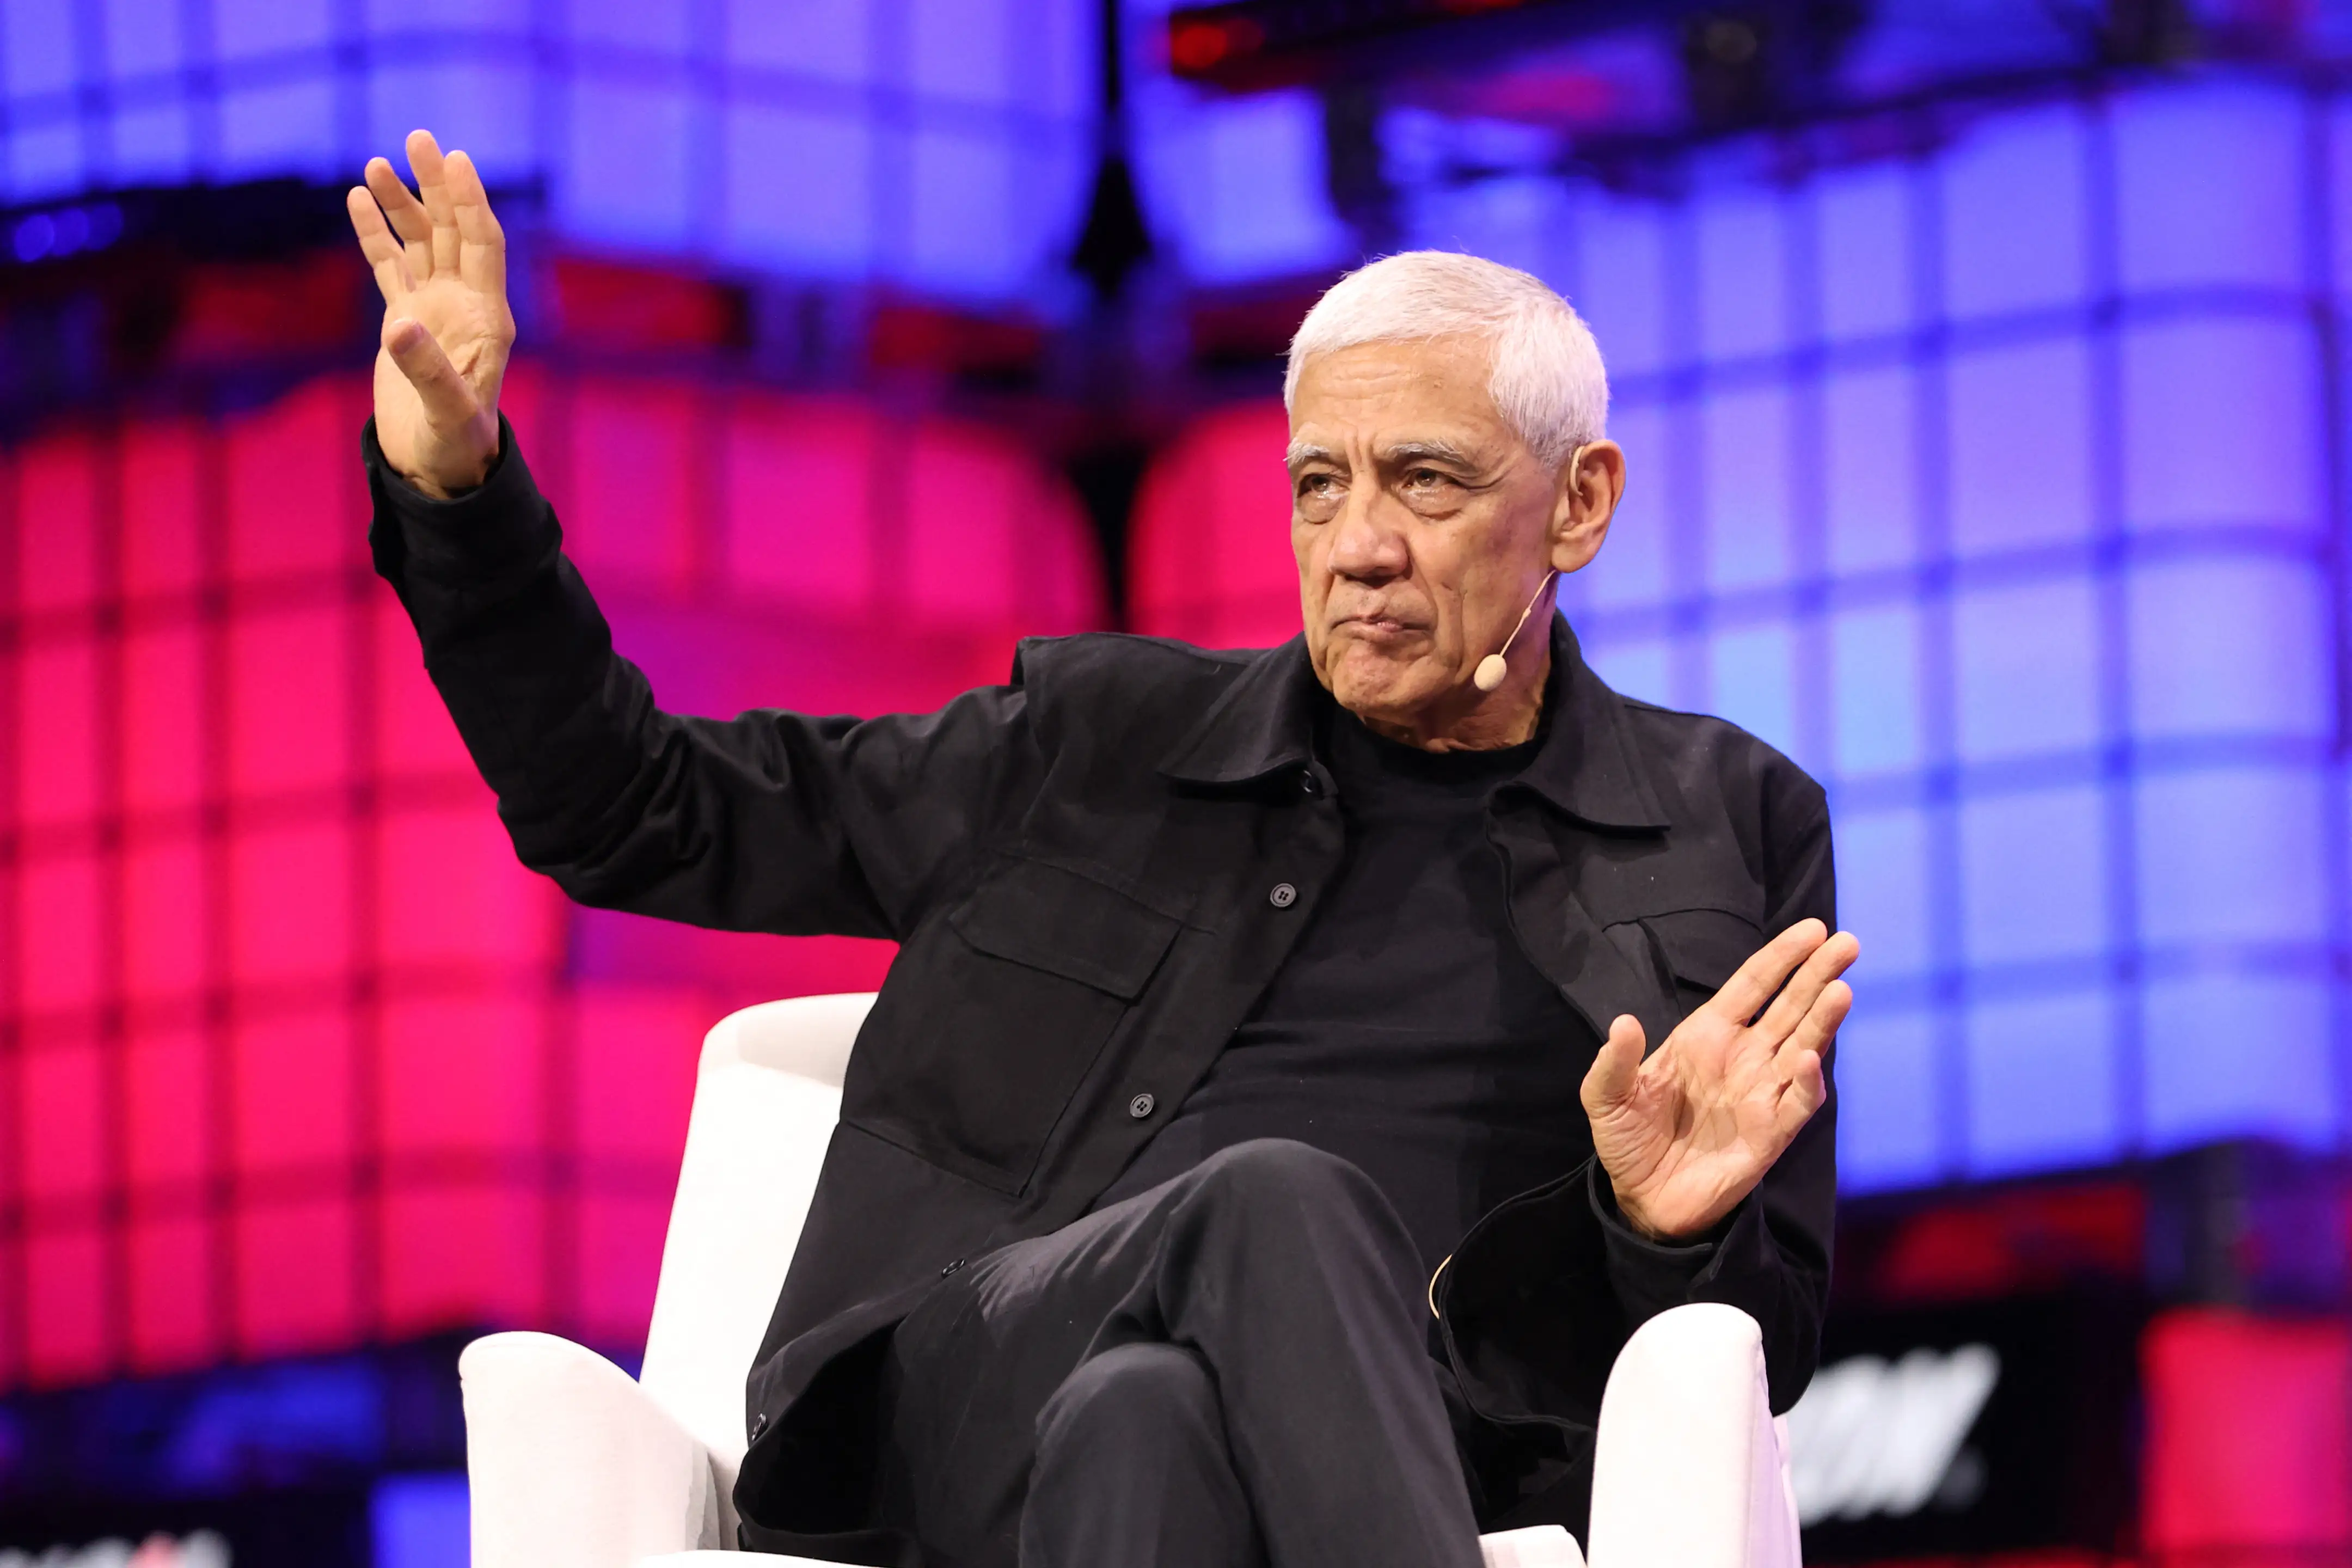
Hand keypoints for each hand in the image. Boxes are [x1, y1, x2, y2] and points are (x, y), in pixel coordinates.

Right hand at [346, 129, 512, 497]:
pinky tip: (359, 199)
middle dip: (437, 187)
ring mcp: (434, 309)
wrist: (440, 468)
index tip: (456, 159)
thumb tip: (399, 327)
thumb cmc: (455, 445)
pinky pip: (391, 266)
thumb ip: (427, 371)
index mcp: (486, 317)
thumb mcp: (446, 412)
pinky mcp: (405, 321)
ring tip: (376, 165)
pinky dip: (377, 233)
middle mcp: (464, 304)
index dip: (469, 202)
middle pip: (452, 231)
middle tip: (420, 138)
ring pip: (420, 243)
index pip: (482, 244)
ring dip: (402, 203)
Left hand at [1580, 918, 1857, 1241]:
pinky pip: (1798, 1102)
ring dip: (1823, 1020)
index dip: (1781, 958)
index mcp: (1707, 1037)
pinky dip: (1807, 1082)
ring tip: (1841, 989)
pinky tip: (1808, 1059)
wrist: (1643, 1200)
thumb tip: (1624, 1022)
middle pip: (1789, 1007)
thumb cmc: (1629, 1139)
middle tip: (1847, 942)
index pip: (1753, 986)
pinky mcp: (1771, 1133)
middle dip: (1818, 975)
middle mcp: (1743, 1057)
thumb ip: (1615, 1060)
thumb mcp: (1605, 1096)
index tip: (1813, 929)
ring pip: (1803, 1046)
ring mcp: (1762, 1092)